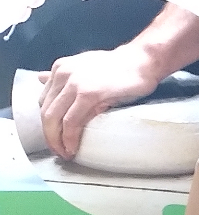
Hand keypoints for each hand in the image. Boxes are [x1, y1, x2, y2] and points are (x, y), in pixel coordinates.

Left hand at [39, 41, 158, 159]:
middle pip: (46, 112)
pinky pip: (71, 122)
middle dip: (50, 136)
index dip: (48, 123)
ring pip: (54, 119)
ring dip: (57, 140)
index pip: (44, 102)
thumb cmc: (119, 68)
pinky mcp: (88, 94)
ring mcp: (75, 83)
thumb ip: (64, 77)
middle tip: (59, 151)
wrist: (142, 61)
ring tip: (66, 153)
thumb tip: (40, 78)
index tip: (57, 137)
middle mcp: (63, 74)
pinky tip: (73, 147)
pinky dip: (70, 138)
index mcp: (60, 68)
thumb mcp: (85, 68)